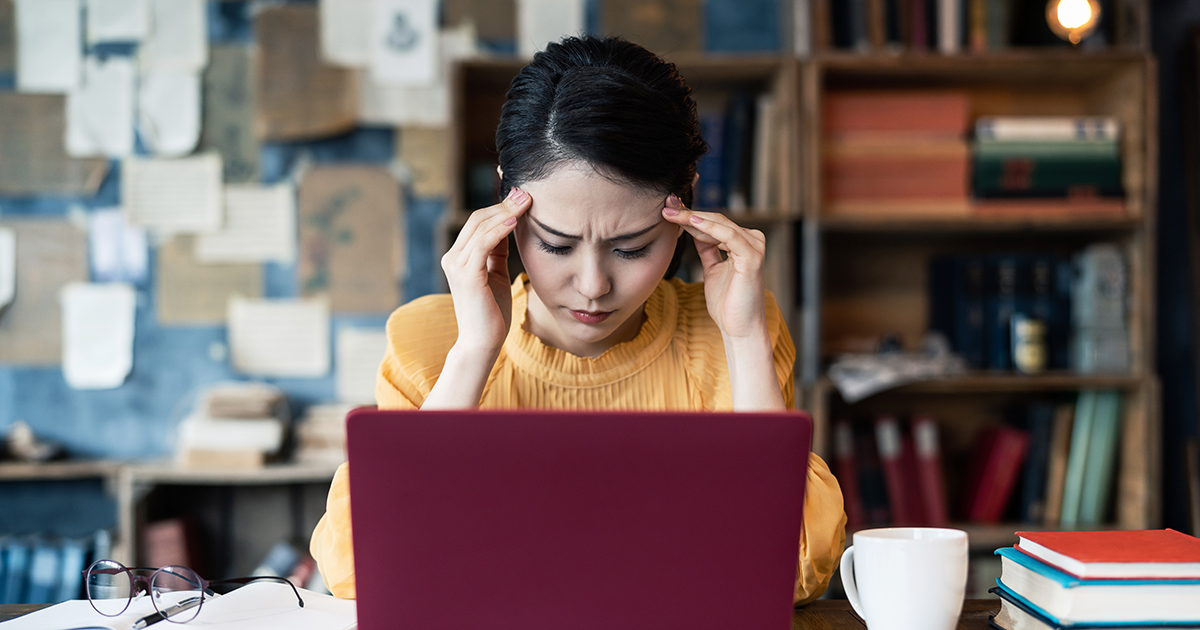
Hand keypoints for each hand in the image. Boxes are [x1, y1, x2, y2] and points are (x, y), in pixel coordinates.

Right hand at [440, 187, 532, 356]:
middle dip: (504, 203)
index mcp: (459, 256)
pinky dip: (499, 229)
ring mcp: (456, 265)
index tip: (523, 196)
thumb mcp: (495, 274)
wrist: (482, 343)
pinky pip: (483, 243)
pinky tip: (515, 221)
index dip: (500, 206)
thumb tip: (509, 224)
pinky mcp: (466, 275)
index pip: (478, 221)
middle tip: (527, 192)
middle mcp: (452, 257)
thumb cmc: (492, 312)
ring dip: (505, 211)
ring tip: (527, 201)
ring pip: (480, 226)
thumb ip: (497, 251)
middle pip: (478, 218)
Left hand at [661, 194, 767, 339]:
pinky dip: (709, 227)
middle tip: (666, 205)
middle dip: (688, 213)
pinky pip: (728, 235)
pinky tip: (691, 222)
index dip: (690, 216)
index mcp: (743, 243)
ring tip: (671, 212)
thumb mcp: (712, 269)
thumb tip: (695, 230)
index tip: (668, 209)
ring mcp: (754, 247)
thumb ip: (708, 249)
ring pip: (720, 224)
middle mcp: (752, 241)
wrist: (739, 328)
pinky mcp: (752, 257)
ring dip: (693, 217)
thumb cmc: (727, 303)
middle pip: (716, 219)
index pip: (714, 222)